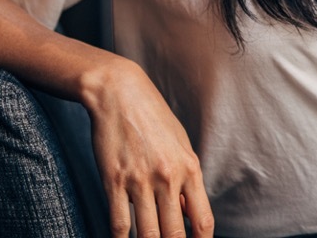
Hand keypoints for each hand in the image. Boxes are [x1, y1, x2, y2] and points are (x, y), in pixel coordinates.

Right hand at [83, 59, 214, 237]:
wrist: (120, 94)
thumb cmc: (154, 119)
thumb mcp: (180, 145)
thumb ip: (186, 181)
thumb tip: (187, 215)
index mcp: (190, 168)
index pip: (202, 220)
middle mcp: (168, 177)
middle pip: (174, 234)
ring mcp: (139, 181)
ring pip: (147, 234)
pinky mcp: (114, 181)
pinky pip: (119, 223)